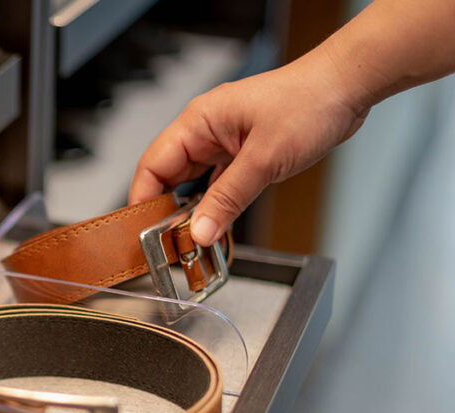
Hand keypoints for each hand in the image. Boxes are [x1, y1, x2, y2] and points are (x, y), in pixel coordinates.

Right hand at [129, 56, 367, 245]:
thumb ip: (228, 200)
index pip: (153, 165)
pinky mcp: (243, 153)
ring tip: (192, 241)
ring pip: (194, 183)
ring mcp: (224, 142)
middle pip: (169, 178)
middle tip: (170, 245)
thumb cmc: (309, 102)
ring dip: (193, 211)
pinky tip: (216, 225)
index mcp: (198, 122)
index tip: (143, 232)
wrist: (348, 87)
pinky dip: (215, 205)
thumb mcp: (264, 159)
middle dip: (166, 212)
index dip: (143, 200)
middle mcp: (206, 131)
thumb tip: (200, 231)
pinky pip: (218, 184)